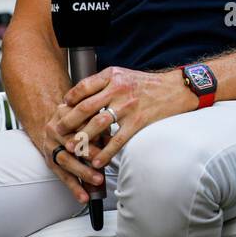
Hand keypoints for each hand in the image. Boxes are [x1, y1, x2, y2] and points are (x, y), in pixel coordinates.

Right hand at [35, 101, 104, 204]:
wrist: (57, 123)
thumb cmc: (81, 119)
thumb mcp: (90, 116)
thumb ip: (100, 125)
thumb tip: (114, 139)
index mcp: (64, 111)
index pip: (79, 121)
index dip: (93, 131)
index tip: (108, 139)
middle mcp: (54, 128)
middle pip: (71, 142)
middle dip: (89, 153)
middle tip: (103, 162)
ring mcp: (49, 145)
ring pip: (66, 160)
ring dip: (83, 172)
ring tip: (98, 180)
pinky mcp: (49, 160)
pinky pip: (61, 176)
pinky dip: (74, 187)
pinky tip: (83, 197)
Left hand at [58, 66, 196, 167]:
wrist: (176, 89)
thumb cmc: (148, 84)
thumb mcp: (124, 75)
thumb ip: (104, 83)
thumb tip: (80, 96)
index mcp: (113, 76)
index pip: (84, 87)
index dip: (70, 99)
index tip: (62, 109)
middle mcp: (119, 89)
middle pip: (86, 107)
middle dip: (69, 121)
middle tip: (59, 132)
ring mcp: (128, 106)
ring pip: (98, 125)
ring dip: (83, 139)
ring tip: (73, 149)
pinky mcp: (138, 121)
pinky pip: (118, 140)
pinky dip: (105, 152)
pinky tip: (97, 161)